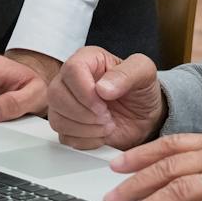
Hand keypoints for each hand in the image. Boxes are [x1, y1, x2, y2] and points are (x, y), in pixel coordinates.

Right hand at [48, 47, 164, 150]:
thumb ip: (127, 74)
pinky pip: (64, 136)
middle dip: (84, 113)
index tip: (104, 105)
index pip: (72, 69)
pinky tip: (101, 134)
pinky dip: (85, 140)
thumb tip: (103, 88)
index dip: (85, 91)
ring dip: (85, 128)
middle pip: (57, 94)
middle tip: (107, 117)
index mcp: (88, 60)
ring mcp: (67, 103)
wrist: (145, 116)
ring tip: (107, 126)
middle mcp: (72, 80)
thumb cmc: (142, 90)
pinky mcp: (68, 125)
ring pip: (56, 118)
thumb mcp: (144, 73)